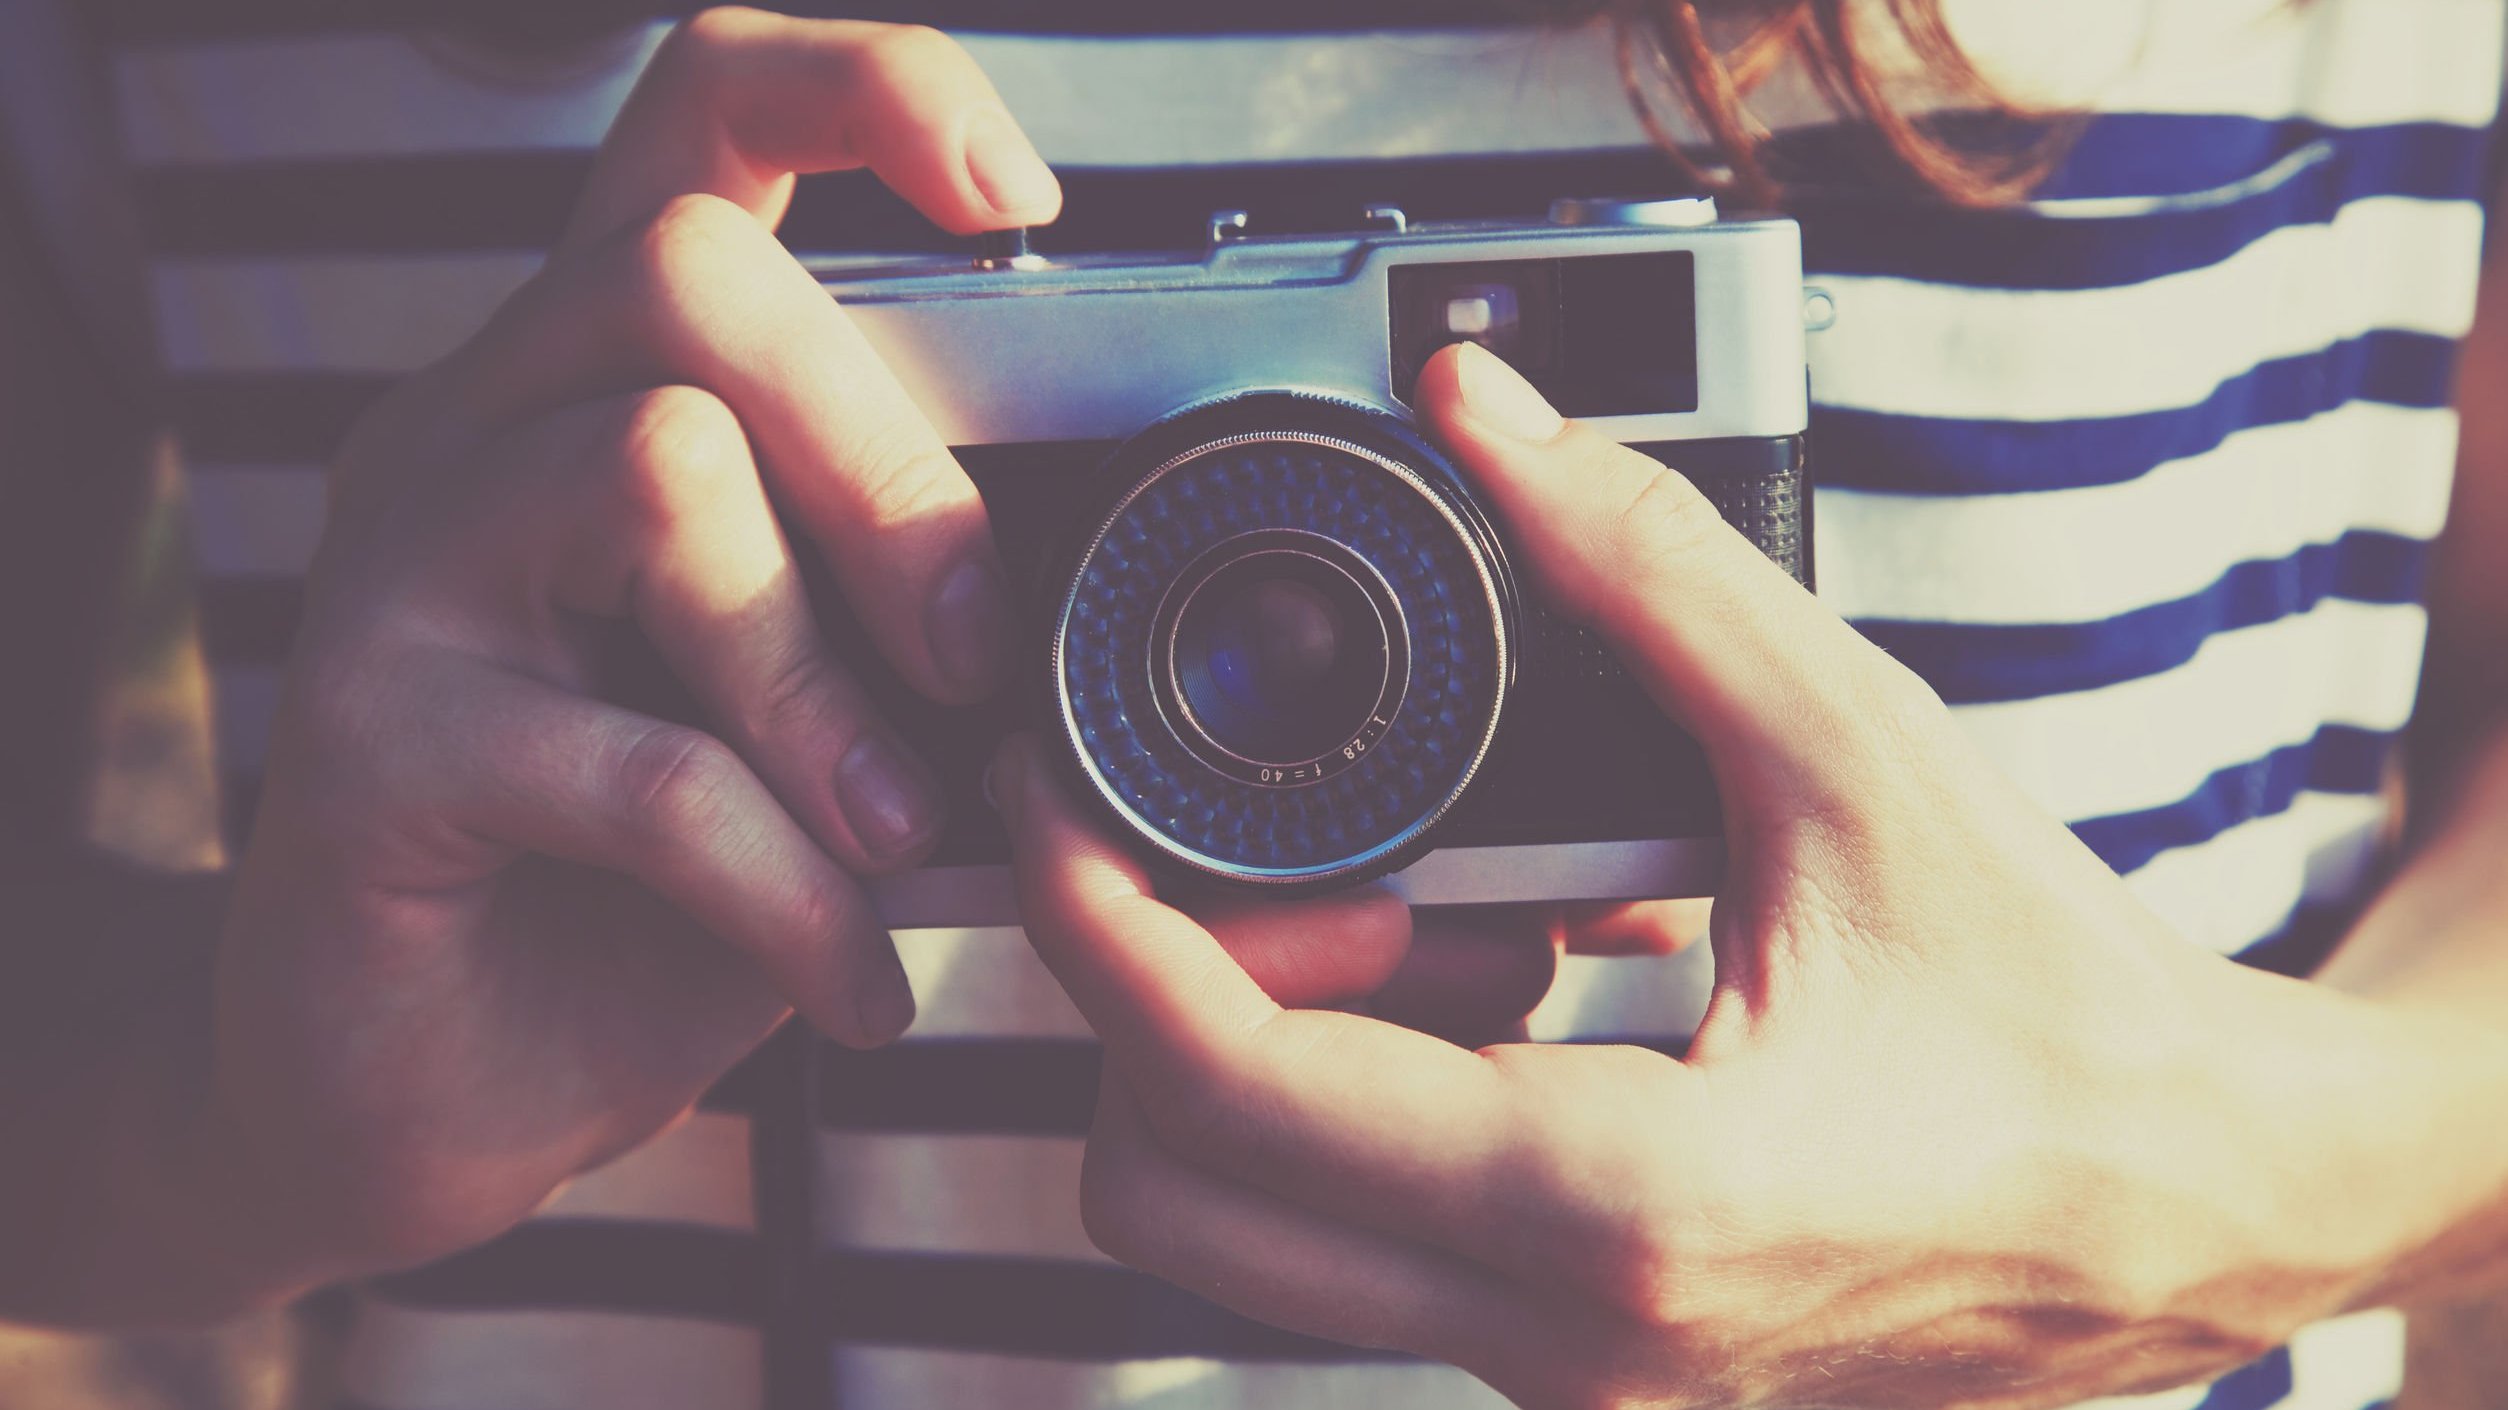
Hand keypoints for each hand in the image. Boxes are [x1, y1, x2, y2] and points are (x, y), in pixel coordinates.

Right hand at [207, 10, 1059, 1291]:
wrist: (436, 1078)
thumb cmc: (649, 879)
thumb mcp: (822, 718)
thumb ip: (932, 634)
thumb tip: (1162, 648)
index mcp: (601, 377)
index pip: (703, 116)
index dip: (864, 93)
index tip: (1023, 198)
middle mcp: (481, 427)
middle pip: (686, 276)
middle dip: (888, 463)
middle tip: (977, 653)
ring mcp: (401, 570)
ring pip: (653, 471)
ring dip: (828, 676)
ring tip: (901, 831)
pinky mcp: (368, 745)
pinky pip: (639, 766)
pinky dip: (794, 890)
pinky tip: (852, 978)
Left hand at [998, 342, 2455, 1408]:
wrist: (2206, 1204)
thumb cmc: (2074, 1018)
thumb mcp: (1856, 759)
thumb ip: (1647, 571)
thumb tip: (1494, 419)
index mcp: (1624, 1200)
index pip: (1227, 1081)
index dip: (1094, 918)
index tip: (1060, 799)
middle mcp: (1567, 1334)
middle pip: (1172, 1196)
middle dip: (1160, 1003)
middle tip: (1291, 868)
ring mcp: (1568, 1376)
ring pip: (1250, 1243)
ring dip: (1257, 1063)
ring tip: (1422, 920)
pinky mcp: (1582, 1366)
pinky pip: (1362, 1254)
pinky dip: (1355, 1113)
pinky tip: (1495, 992)